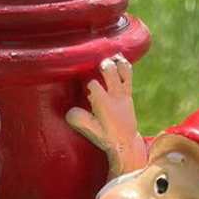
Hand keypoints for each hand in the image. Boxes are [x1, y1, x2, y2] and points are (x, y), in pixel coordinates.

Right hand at [66, 55, 145, 176]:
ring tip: (109, 58)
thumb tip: (69, 110)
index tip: (82, 83)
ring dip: (116, 62)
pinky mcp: (128, 92)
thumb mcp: (89, 131)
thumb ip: (78, 120)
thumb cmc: (105, 136)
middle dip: (104, 66)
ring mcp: (124, 93)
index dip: (87, 82)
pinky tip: (116, 58)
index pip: (94, 85)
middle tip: (98, 65)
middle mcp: (116, 96)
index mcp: (105, 105)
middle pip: (111, 72)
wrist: (125, 141)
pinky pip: (128, 74)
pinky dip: (123, 64)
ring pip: (124, 71)